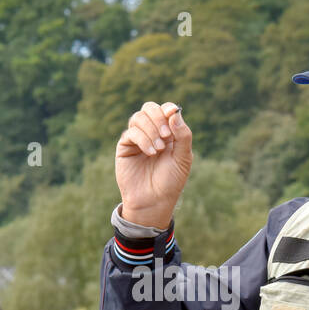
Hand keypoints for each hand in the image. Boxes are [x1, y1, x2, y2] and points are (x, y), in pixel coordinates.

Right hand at [115, 101, 192, 229]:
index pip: (166, 110)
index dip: (168, 108)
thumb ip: (183, 134)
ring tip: (158, 149)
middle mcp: (152, 132)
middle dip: (157, 117)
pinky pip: (131, 132)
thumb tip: (175, 112)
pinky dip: (143, 139)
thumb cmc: (171, 181)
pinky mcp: (125, 146)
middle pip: (149, 108)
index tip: (172, 113)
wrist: (154, 201)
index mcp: (168, 133)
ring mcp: (137, 139)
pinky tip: (151, 153)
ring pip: (138, 117)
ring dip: (150, 130)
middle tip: (166, 135)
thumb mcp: (183, 158)